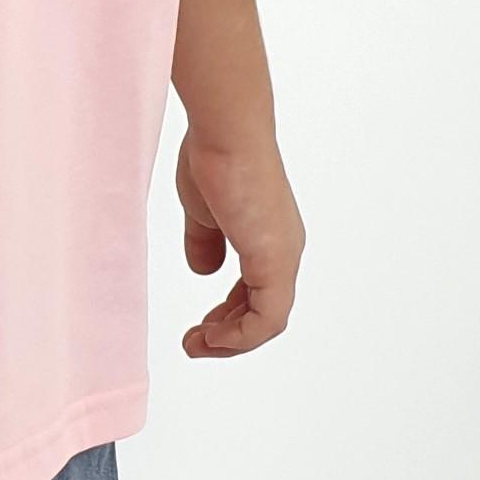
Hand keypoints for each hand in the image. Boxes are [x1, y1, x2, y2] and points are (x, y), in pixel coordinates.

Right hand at [175, 131, 305, 357]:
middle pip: (265, 313)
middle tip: (195, 343)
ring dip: (232, 341)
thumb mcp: (204, 212)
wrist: (226, 133)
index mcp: (270, 237)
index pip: (258, 292)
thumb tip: (204, 271)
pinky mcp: (274, 261)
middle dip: (228, 334)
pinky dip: (239, 336)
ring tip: (197, 345)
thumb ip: (205, 242)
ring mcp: (283, 257)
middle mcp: (284, 250)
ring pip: (267, 321)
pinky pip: (265, 319)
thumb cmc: (214, 158)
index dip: (229, 315)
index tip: (199, 326)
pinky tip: (211, 336)